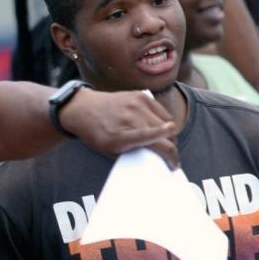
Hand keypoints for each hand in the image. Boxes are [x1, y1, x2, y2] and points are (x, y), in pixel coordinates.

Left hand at [60, 89, 178, 167]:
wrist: (83, 109)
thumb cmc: (96, 134)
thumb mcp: (110, 151)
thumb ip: (132, 153)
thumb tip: (157, 158)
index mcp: (120, 135)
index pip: (150, 139)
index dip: (169, 153)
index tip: (175, 164)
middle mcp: (130, 118)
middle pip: (165, 135)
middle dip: (171, 149)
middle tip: (170, 157)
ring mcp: (136, 104)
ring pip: (167, 123)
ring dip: (169, 135)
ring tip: (164, 142)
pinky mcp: (141, 95)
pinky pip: (163, 112)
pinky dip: (164, 121)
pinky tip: (159, 127)